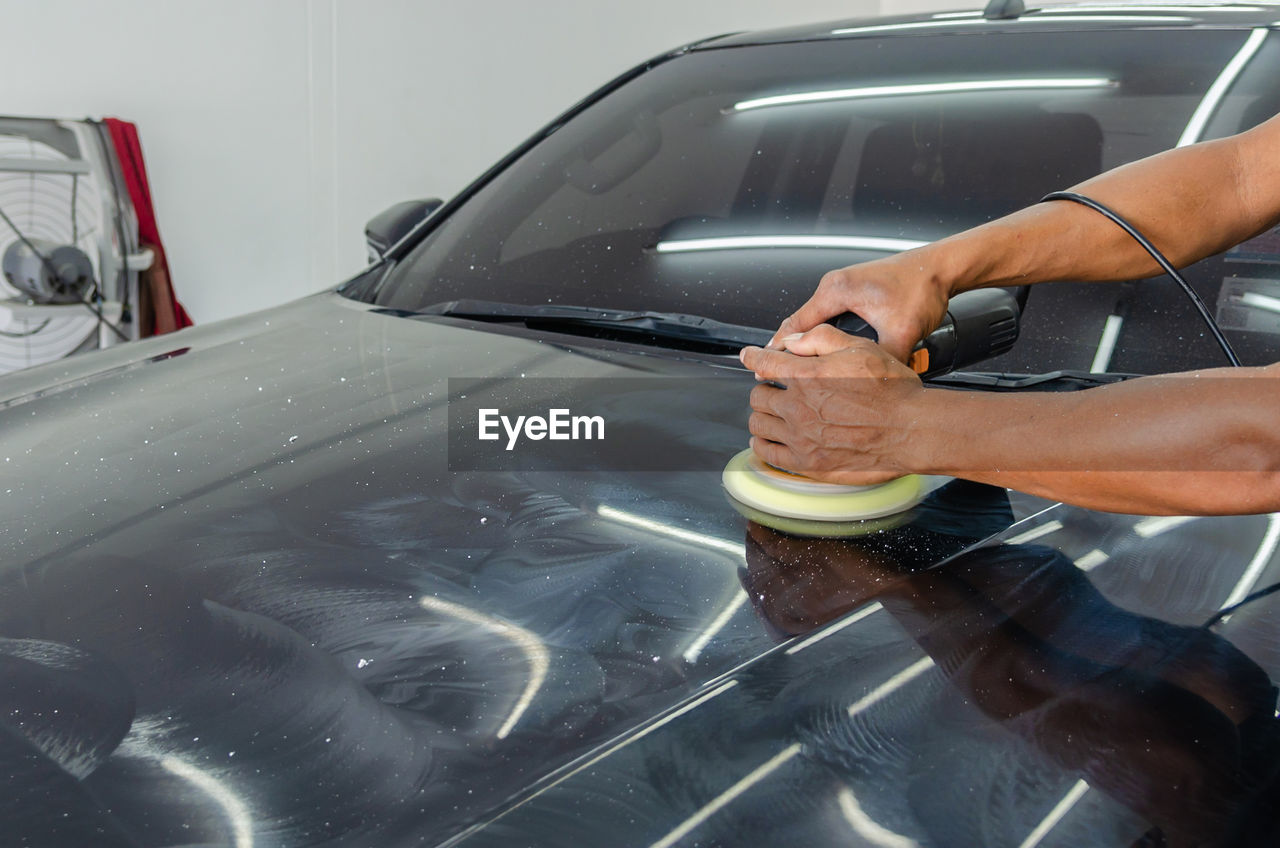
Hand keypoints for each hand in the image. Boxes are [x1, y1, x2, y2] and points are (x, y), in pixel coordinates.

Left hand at [740, 324, 924, 483]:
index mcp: (808, 377)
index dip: (752, 357)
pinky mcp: (808, 462)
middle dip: (764, 387)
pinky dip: (762, 443)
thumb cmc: (892, 391)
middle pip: (757, 395)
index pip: (764, 363)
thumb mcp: (860, 348)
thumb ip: (820, 339)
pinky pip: (767, 453)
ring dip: (762, 414)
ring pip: (758, 423)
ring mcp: (801, 437)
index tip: (748, 356)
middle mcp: (799, 408)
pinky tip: (767, 438)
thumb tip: (790, 342)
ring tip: (772, 412)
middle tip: (775, 388)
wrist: (911, 430)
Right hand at [769, 252, 950, 362]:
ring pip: (815, 320)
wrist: (942, 267)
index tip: (764, 368)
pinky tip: (826, 351)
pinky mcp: (855, 290)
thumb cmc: (923, 286)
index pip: (794, 325)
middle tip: (777, 373)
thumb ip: (884, 361)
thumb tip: (875, 388)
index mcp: (837, 290)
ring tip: (798, 366)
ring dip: (805, 342)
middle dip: (788, 349)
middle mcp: (836, 284)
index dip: (778, 350)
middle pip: (800, 323)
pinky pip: (829, 316)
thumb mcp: (903, 331)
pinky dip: (821, 334)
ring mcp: (845, 286)